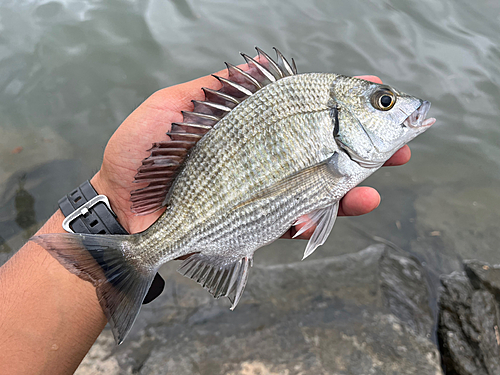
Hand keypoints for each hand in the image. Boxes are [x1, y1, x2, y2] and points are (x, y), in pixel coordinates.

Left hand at [91, 73, 410, 236]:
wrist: (120, 208)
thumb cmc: (139, 154)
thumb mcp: (173, 108)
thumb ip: (219, 91)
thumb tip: (262, 64)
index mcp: (249, 127)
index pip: (305, 111)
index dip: (343, 103)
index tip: (377, 91)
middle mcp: (262, 158)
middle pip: (323, 153)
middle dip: (366, 152)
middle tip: (403, 149)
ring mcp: (260, 191)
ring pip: (315, 191)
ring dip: (350, 193)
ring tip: (372, 194)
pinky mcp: (251, 222)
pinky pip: (288, 221)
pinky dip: (311, 220)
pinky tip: (322, 215)